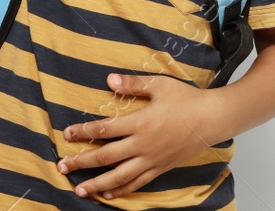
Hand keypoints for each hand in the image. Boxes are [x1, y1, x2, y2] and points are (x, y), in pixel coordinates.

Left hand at [56, 72, 223, 200]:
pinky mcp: (160, 168)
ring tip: (79, 189)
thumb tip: (109, 80)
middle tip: (62, 166)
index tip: (67, 134)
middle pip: (105, 157)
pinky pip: (137, 183)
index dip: (83, 132)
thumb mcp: (159, 84)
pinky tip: (108, 195)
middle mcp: (143, 145)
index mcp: (140, 122)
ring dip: (97, 184)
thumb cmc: (186, 99)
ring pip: (119, 176)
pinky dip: (121, 190)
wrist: (212, 119)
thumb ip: (133, 84)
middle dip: (81, 162)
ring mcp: (152, 159)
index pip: (104, 130)